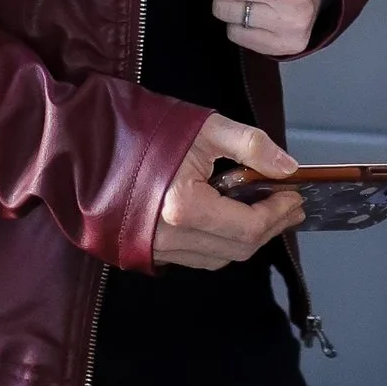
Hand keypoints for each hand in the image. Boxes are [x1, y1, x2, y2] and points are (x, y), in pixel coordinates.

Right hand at [154, 115, 302, 269]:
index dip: (278, 213)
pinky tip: (230, 220)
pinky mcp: (149, 251)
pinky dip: (221, 243)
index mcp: (184, 208)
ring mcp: (158, 248)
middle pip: (238, 248)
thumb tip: (287, 167)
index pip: (249, 227)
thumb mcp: (204, 128)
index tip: (294, 195)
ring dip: (247, 238)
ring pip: (219, 257)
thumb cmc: (145, 132)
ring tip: (265, 212)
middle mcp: (171, 237)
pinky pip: (197, 257)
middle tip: (289, 206)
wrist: (92, 144)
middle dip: (270, 228)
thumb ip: (250, 145)